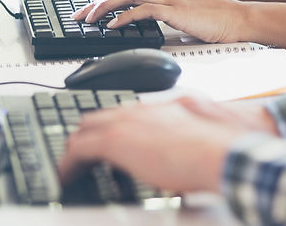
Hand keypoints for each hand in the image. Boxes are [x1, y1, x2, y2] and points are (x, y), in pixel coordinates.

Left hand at [56, 97, 259, 192]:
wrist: (222, 152)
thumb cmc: (218, 150)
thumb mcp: (198, 138)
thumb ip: (183, 140)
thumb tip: (179, 159)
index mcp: (159, 109)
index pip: (123, 114)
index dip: (109, 127)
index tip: (102, 141)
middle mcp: (140, 111)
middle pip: (98, 117)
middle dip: (85, 134)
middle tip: (77, 154)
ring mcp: (126, 123)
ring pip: (84, 130)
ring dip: (73, 149)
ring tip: (67, 167)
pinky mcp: (115, 141)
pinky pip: (78, 149)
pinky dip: (67, 164)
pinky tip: (64, 176)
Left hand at [72, 0, 251, 42]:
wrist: (237, 18)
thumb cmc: (215, 20)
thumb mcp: (184, 16)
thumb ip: (165, 16)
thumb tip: (148, 27)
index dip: (106, 1)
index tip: (91, 12)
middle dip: (96, 3)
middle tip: (79, 16)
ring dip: (103, 8)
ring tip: (89, 20)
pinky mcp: (172, 7)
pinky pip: (140, 10)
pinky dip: (123, 17)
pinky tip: (113, 25)